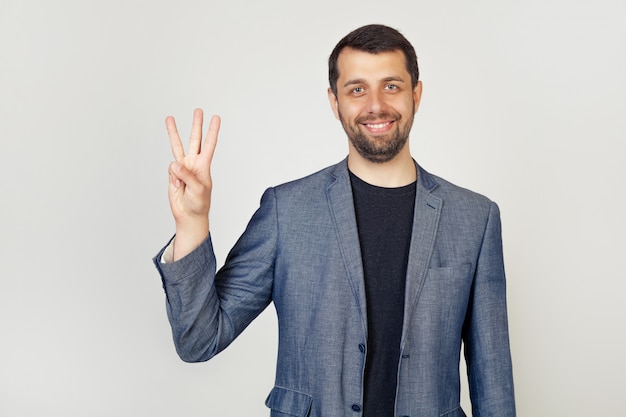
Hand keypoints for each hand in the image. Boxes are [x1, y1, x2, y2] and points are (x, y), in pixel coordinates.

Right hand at [166, 108, 219, 259]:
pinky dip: (173, 178)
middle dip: (196, 125)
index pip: (209, 144)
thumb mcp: (198, 189)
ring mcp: (182, 168)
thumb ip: (187, 175)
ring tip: (169, 118)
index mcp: (204, 165)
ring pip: (177, 146)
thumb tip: (175, 164)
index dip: (212, 131)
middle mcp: (194, 163)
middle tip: (198, 110)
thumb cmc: (199, 203)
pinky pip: (170, 170)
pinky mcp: (173, 174)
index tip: (216, 117)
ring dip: (173, 132)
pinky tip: (178, 186)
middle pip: (194, 140)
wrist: (189, 215)